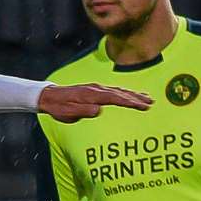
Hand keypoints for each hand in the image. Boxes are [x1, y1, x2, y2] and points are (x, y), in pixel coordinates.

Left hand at [38, 83, 152, 122]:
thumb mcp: (68, 113)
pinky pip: (113, 89)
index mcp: (91, 95)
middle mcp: (96, 89)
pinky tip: (131, 94)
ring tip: (147, 98)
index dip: (130, 102)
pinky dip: (125, 92)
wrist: (49, 96)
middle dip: (136, 98)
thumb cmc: (59, 107)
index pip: (115, 98)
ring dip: (133, 94)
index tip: (142, 106)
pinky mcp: (95, 89)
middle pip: (120, 92)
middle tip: (151, 103)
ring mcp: (96, 87)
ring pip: (119, 90)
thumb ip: (83, 111)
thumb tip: (98, 111)